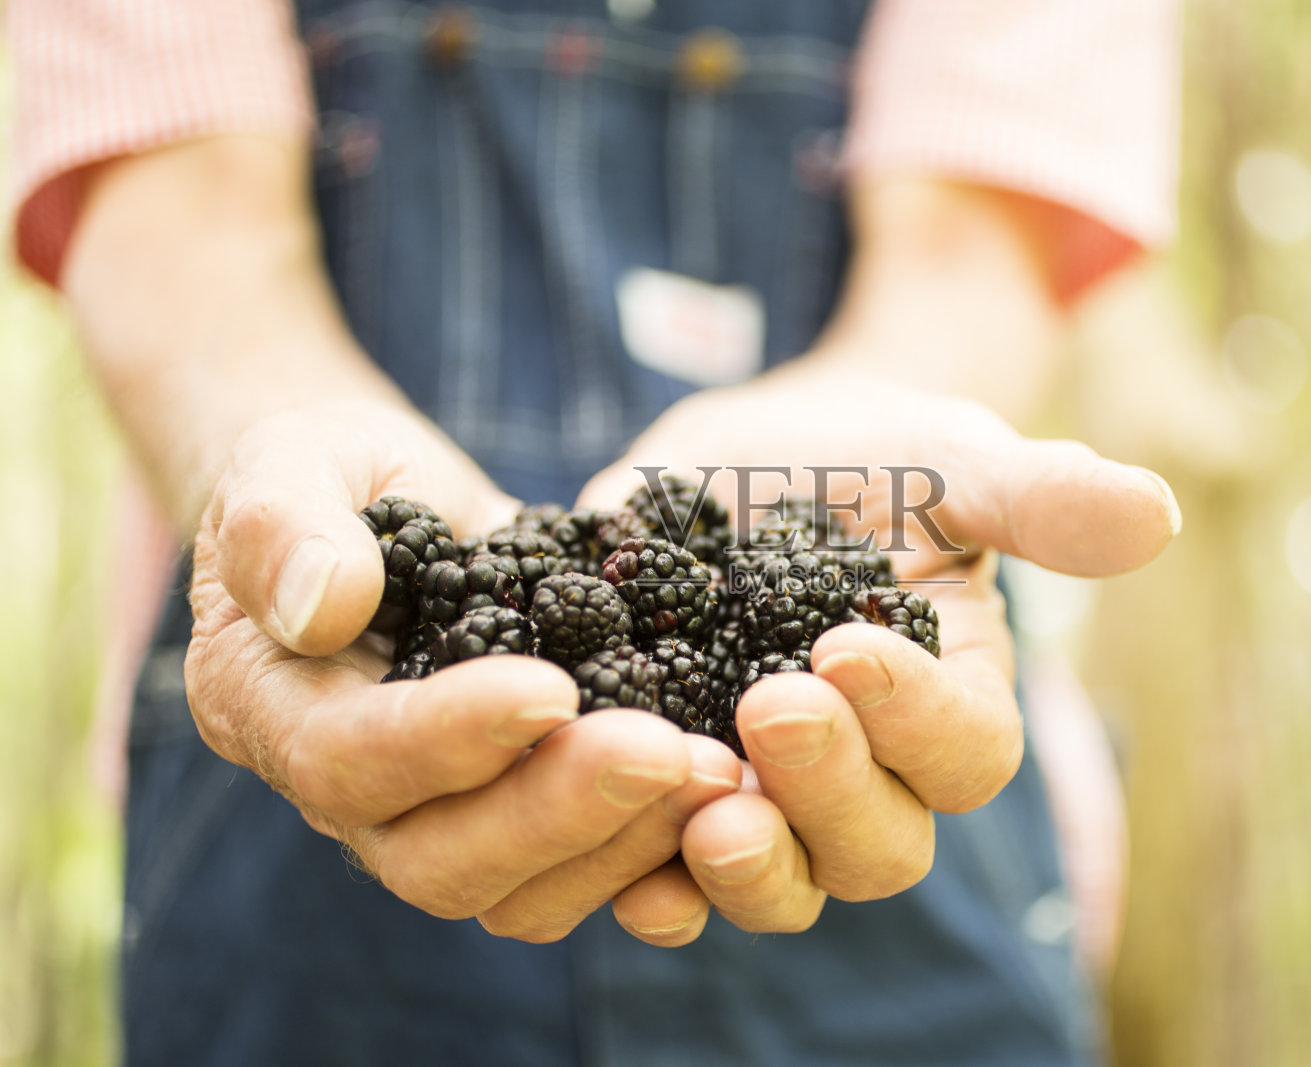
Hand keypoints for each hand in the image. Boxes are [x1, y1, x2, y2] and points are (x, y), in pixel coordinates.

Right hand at [183, 400, 742, 946]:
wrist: (390, 505)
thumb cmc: (331, 476)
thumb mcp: (291, 462)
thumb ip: (283, 523)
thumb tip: (323, 608)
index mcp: (274, 713)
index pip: (349, 759)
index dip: (448, 738)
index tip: (552, 689)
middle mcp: (355, 797)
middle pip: (443, 861)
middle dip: (558, 814)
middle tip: (667, 754)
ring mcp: (447, 817)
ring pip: (523, 893)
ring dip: (624, 843)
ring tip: (718, 773)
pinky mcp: (528, 811)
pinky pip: (586, 871)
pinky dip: (660, 847)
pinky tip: (734, 794)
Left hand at [580, 361, 1179, 936]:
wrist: (744, 460)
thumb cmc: (867, 455)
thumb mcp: (946, 456)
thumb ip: (1037, 494)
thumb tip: (1155, 514)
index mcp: (952, 702)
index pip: (965, 754)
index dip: (915, 717)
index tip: (845, 644)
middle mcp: (870, 775)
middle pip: (878, 848)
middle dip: (829, 792)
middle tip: (769, 707)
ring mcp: (769, 795)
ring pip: (784, 884)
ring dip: (746, 866)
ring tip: (701, 811)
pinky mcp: (671, 789)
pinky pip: (666, 873)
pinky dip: (647, 880)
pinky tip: (614, 860)